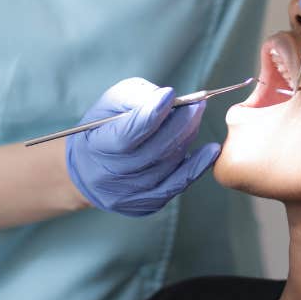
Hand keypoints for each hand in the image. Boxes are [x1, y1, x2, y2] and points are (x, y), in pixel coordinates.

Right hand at [65, 77, 219, 216]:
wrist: (89, 169)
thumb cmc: (103, 127)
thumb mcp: (111, 105)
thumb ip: (137, 97)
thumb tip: (169, 98)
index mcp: (97, 147)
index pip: (127, 134)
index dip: (151, 114)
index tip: (170, 95)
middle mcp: (110, 176)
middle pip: (154, 150)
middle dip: (180, 123)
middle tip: (197, 104)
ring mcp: (129, 194)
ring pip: (168, 165)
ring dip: (187, 138)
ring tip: (195, 117)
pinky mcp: (145, 204)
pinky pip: (177, 185)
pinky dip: (197, 167)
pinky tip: (211, 150)